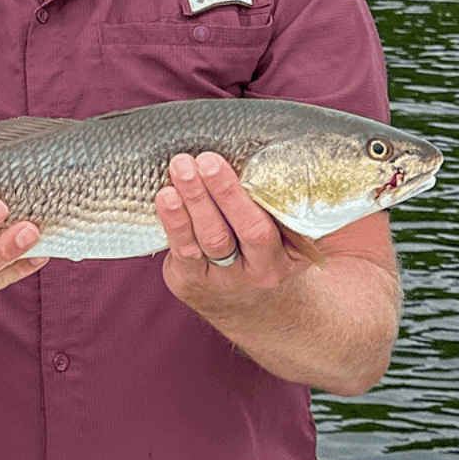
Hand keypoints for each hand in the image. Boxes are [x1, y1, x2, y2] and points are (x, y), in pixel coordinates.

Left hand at [157, 153, 311, 312]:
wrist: (252, 310)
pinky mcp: (192, 281)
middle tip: (207, 159)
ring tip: (181, 168)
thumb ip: (282, 206)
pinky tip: (166, 197)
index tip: (245, 163)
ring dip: (194, 200)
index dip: (261, 194)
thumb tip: (274, 150)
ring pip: (211, 238)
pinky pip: (183, 249)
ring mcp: (226, 279)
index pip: (280, 222)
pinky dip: (174, 221)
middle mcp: (263, 270)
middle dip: (225, 192)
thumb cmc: (266, 255)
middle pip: (246, 229)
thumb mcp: (288, 239)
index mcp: (292, 254)